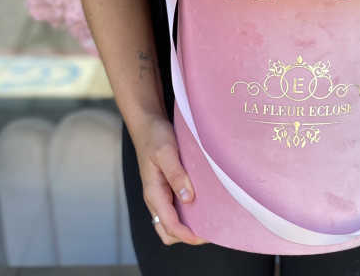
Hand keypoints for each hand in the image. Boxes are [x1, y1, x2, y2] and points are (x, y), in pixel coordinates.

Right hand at [131, 113, 207, 245]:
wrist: (147, 124)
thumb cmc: (155, 136)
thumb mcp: (166, 152)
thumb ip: (176, 174)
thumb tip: (188, 198)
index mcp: (153, 192)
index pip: (169, 225)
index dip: (188, 235)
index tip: (207, 235)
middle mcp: (156, 198)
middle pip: (168, 230)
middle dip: (188, 235)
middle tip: (212, 229)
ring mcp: (160, 193)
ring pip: (172, 221)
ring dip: (188, 225)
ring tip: (210, 218)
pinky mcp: (166, 187)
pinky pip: (175, 208)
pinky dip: (188, 212)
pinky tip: (204, 203)